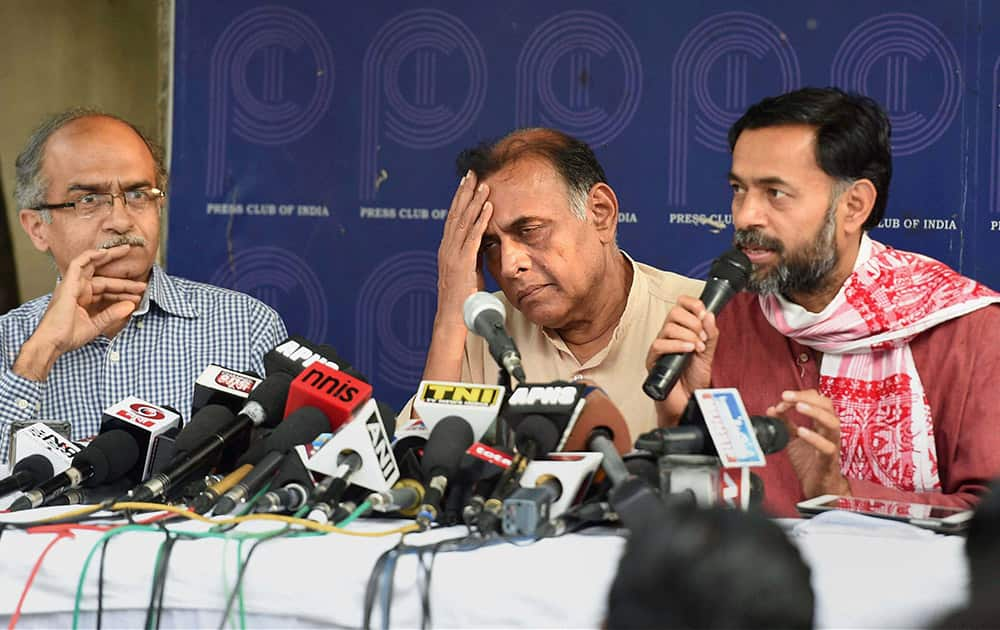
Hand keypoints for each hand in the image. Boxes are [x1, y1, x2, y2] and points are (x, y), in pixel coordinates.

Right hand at [13, 246, 146, 380]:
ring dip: (109, 256)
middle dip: (122, 275)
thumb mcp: (97, 325)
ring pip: (93, 265)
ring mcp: (72, 286)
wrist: (53, 342)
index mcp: (84, 299)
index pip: (109, 290)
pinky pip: (77, 264)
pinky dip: (90, 256)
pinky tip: (105, 253)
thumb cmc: (69, 336)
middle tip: (141, 268)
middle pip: (103, 277)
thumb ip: (113, 314)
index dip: (125, 290)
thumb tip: (131, 305)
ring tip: (126, 249)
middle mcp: (78, 290)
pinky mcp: (67, 284)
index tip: (142, 291)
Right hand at [435, 170, 492, 327]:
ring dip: (475, 201)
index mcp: (446, 249)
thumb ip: (472, 254)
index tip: (466, 182)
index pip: (453, 218)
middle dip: (464, 192)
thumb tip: (482, 241)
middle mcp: (447, 248)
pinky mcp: (463, 263)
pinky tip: (488, 207)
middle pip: (456, 214)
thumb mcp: (467, 270)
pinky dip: (481, 220)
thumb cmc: (462, 297)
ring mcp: (453, 255)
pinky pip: (473, 237)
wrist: (453, 317)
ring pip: (464, 221)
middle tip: (471, 173)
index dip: (459, 199)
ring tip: (484, 184)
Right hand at [646, 295, 717, 425]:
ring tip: (697, 349)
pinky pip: (659, 345)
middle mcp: (669, 336)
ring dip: (688, 336)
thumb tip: (709, 314)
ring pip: (668, 328)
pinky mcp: (653, 360)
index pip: (681, 305)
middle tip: (702, 337)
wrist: (688, 401)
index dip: (692, 304)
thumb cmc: (694, 379)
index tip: (703, 313)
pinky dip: (677, 345)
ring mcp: (660, 347)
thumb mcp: (709, 353)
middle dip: (693, 323)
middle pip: (674, 312)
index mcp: (681, 330)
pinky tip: (688, 351)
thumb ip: (711, 334)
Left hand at [767, 389, 850, 497]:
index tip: (782, 398)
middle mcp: (829, 431)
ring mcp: (832, 444)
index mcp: (822, 423)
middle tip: (787, 396)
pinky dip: (814, 438)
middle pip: (827, 405)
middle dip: (807, 397)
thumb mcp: (793, 440)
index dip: (800, 395)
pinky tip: (801, 432)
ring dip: (815, 412)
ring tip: (798, 407)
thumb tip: (772, 409)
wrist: (819, 489)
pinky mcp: (829, 460)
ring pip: (832, 423)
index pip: (816, 399)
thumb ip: (785, 424)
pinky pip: (827, 447)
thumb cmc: (810, 462)